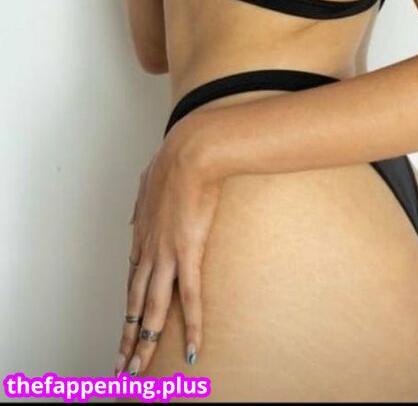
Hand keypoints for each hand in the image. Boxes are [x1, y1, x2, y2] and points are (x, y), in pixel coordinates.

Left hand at [114, 124, 222, 376]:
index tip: (125, 327)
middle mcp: (148, 251)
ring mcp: (165, 255)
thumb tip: (138, 213)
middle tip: (120, 366)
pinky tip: (190, 349)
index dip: (128, 308)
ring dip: (144, 343)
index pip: (132, 281)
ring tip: (139, 370)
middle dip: (127, 338)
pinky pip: (188, 299)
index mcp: (142, 236)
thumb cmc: (175, 161)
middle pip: (134, 304)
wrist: (190, 153)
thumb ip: (143, 202)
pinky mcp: (187, 254)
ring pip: (151, 310)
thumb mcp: (149, 182)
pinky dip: (190, 327)